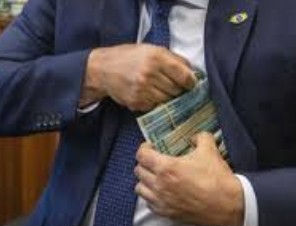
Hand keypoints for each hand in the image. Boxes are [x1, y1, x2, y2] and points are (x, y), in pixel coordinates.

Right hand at [80, 44, 196, 111]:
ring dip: (166, 97)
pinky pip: (154, 106)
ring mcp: (142, 90)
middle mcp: (150, 74)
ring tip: (159, 89)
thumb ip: (173, 58)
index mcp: (157, 57)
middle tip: (172, 86)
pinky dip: (154, 102)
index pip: (184, 76)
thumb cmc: (129, 57)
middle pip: (176, 90)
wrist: (103, 69)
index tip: (190, 84)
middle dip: (177, 89)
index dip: (191, 82)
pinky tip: (147, 94)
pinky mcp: (136, 102)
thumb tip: (192, 72)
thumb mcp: (152, 49)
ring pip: (167, 100)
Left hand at [134, 133, 244, 225]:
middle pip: (138, 171)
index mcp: (166, 168)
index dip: (144, 149)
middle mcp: (159, 185)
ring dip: (145, 180)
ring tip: (154, 177)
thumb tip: (195, 137)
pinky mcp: (166, 213)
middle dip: (144, 163)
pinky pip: (148, 203)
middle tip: (153, 161)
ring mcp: (161, 201)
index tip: (150, 147)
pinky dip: (151, 196)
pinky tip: (160, 192)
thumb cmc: (217, 178)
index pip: (142, 156)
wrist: (228, 205)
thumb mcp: (210, 150)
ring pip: (139, 188)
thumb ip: (200, 138)